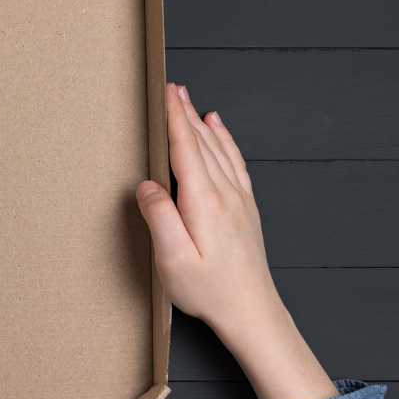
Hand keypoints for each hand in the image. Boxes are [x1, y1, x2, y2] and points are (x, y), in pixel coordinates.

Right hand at [135, 84, 336, 398]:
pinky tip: (219, 130)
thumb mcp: (173, 260)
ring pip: (219, 148)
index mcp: (204, 202)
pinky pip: (235, 163)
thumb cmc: (209, 291)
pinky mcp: (245, 209)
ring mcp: (239, 199)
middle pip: (203, 142)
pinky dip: (225, 140)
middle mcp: (225, 194)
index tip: (166, 93)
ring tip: (189, 101)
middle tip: (172, 87)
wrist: (252, 311)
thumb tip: (146, 185)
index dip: (174, 119)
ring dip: (202, 122)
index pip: (186, 149)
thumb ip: (160, 218)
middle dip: (185, 113)